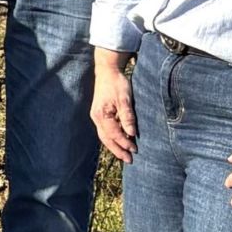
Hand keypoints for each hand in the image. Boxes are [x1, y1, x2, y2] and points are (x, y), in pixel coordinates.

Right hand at [91, 50, 137, 165]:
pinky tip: (120, 141)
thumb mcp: (124, 99)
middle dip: (118, 150)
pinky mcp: (100, 114)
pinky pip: (105, 130)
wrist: (107, 71)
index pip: (113, 134)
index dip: (124, 143)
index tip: (135, 149)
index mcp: (101, 114)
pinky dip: (112, 138)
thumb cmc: (116, 83)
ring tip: (125, 154)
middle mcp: (96, 117)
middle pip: (106, 138)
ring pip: (104, 136)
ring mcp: (96, 116)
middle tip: (129, 160)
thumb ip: (127, 116)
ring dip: (114, 146)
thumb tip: (131, 133)